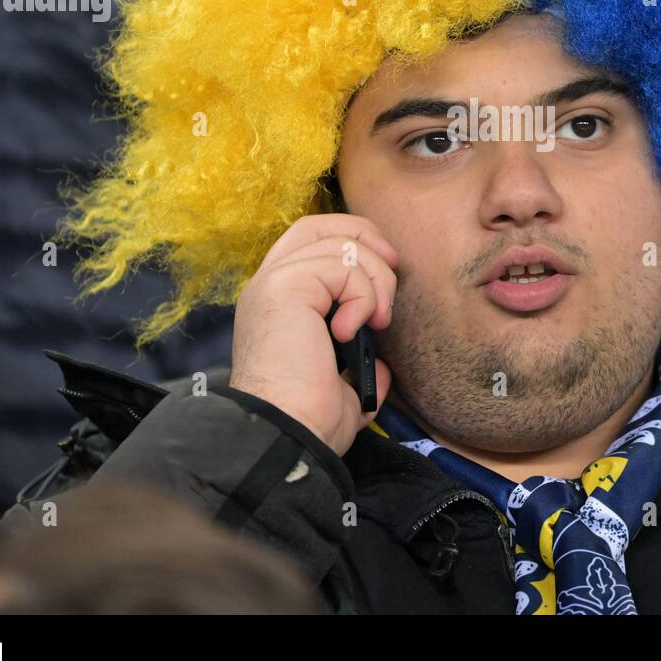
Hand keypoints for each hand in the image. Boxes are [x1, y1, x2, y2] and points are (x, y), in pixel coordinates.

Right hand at [229, 213, 397, 456]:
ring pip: (340, 245)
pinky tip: (353, 330)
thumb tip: (380, 368)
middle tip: (393, 268)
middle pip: (319, 225)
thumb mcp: (342, 389)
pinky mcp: (284, 287)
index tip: (387, 269)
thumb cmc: (308, 421)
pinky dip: (363, 295)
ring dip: (375, 280)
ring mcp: (273, 283)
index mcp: (277, 305)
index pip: (311, 243)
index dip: (353, 242)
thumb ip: (357, 368)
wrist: (289, 435)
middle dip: (365, 236)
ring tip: (376, 322)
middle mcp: (268, 286)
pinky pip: (342, 267)